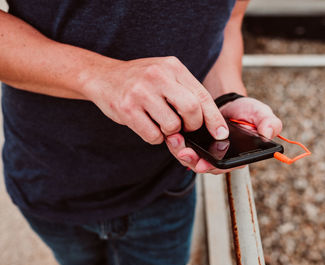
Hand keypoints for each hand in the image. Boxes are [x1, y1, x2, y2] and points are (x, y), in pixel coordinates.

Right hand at [83, 56, 228, 143]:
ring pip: (172, 126)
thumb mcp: (165, 75)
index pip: (202, 96)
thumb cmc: (139, 79)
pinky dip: (154, 137)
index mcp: (173, 67)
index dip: (214, 119)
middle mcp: (158, 76)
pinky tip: (146, 124)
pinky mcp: (127, 108)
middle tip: (184, 127)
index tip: (221, 134)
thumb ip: (185, 92)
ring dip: (170, 132)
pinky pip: (153, 135)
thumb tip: (208, 122)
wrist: (103, 76)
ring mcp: (141, 92)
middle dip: (192, 126)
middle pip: (191, 110)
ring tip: (159, 122)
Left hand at [166, 96, 282, 173]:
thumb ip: (269, 122)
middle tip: (185, 153)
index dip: (214, 167)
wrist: (230, 103)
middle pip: (205, 166)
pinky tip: (172, 135)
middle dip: (193, 161)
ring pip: (191, 159)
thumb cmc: (247, 112)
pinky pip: (183, 149)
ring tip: (175, 141)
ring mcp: (206, 153)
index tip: (204, 164)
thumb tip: (269, 132)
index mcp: (239, 157)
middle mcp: (221, 159)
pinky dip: (176, 144)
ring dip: (181, 153)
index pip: (226, 167)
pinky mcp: (194, 145)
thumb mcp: (261, 114)